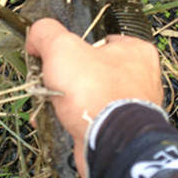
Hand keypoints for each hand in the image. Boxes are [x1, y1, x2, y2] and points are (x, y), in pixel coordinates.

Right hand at [25, 18, 162, 177]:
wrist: (109, 145)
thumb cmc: (94, 91)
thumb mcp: (62, 48)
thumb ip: (46, 33)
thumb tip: (36, 35)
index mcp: (136, 51)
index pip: (100, 40)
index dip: (74, 47)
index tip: (57, 57)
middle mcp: (141, 79)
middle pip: (93, 70)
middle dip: (67, 79)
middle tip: (51, 82)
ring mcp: (133, 108)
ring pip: (91, 98)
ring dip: (66, 102)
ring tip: (49, 104)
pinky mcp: (123, 133)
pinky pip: (93, 121)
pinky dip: (73, 123)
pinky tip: (56, 123)